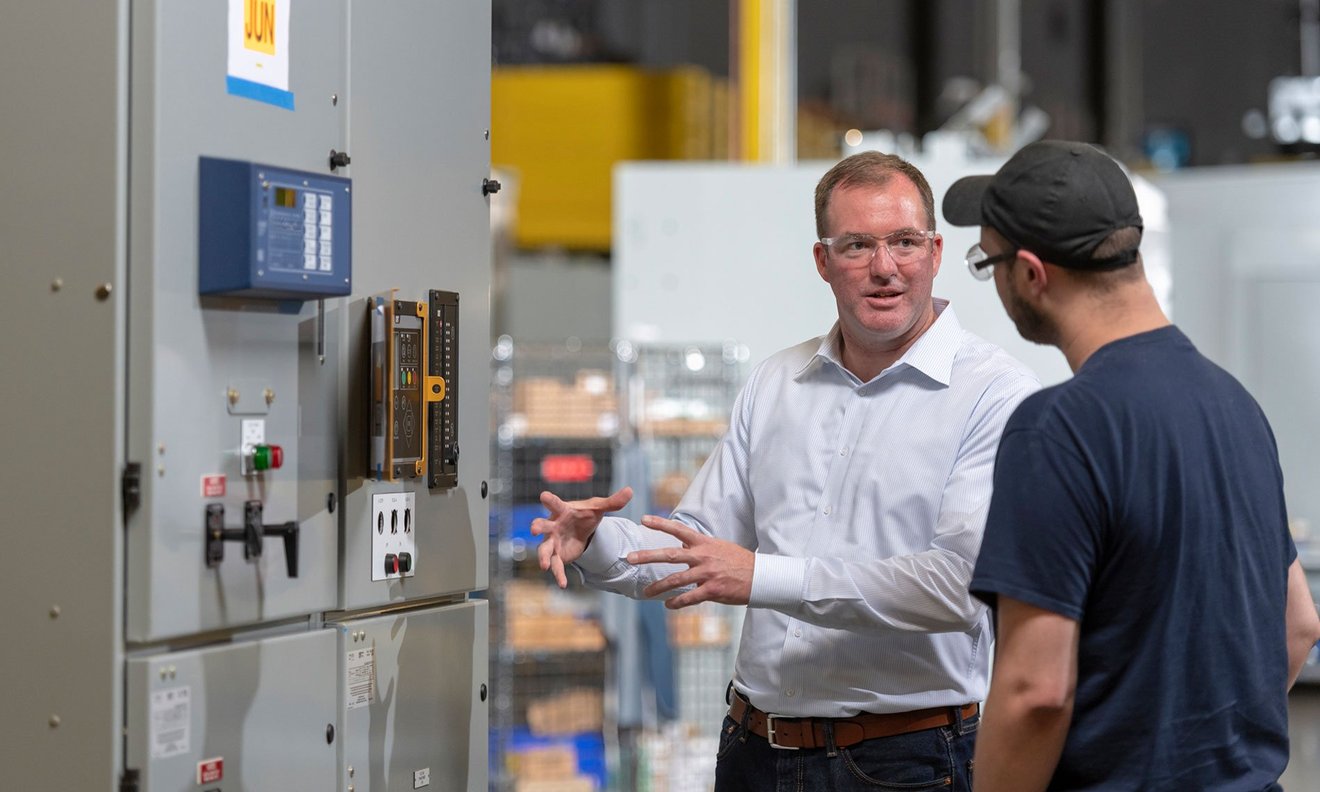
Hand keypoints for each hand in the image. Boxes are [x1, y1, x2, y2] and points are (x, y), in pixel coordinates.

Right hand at [531, 486, 632, 587]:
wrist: (581, 529)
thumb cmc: (585, 514)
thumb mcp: (599, 508)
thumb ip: (613, 502)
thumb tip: (630, 490)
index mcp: (563, 510)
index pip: (555, 503)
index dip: (549, 500)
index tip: (544, 496)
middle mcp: (553, 525)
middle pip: (542, 525)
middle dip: (538, 526)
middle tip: (534, 529)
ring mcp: (553, 541)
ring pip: (544, 549)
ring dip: (543, 557)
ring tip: (545, 565)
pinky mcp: (557, 555)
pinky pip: (556, 565)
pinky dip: (558, 575)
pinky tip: (562, 584)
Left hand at [629, 515, 753, 608]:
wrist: (760, 576)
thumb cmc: (739, 561)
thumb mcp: (719, 547)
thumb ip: (699, 546)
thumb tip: (682, 544)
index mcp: (704, 543)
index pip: (679, 530)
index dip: (660, 524)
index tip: (643, 520)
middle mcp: (703, 556)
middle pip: (670, 554)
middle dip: (648, 556)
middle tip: (630, 558)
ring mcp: (707, 574)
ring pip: (676, 580)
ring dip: (658, 586)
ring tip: (646, 592)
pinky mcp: (712, 590)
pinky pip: (689, 598)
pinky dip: (677, 602)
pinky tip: (668, 605)